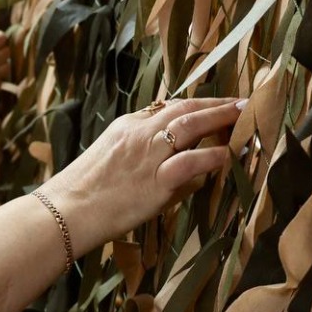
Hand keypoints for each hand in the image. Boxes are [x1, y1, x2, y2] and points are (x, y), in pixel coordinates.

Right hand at [38, 98, 243, 252]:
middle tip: (241, 101)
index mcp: (127, 126)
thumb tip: (170, 158)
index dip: (195, 104)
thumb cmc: (83, 192)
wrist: (66, 210)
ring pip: (191, 125)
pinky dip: (214, 155)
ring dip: (221, 118)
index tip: (213, 104)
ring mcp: (148, 155)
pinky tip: (231, 153)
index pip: (168, 107)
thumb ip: (139, 152)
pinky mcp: (156, 181)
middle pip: (184, 108)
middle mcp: (139, 133)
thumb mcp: (109, 157)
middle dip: (215, 103)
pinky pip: (192, 161)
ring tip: (244, 115)